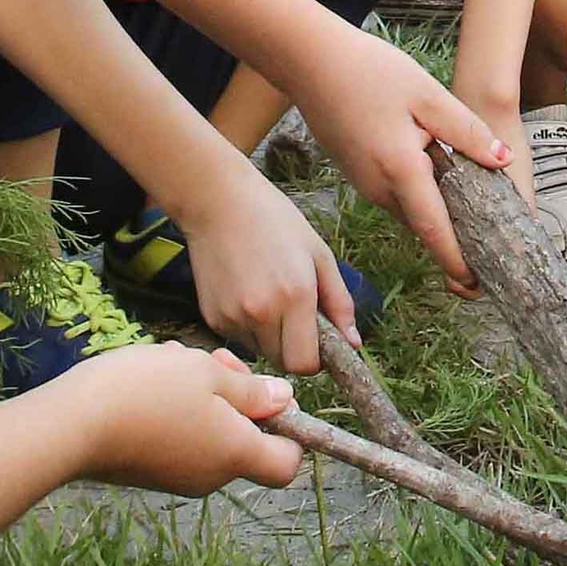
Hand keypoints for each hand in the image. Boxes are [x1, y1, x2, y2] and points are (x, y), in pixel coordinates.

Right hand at [60, 343, 300, 495]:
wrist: (71, 426)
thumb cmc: (146, 392)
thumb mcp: (206, 373)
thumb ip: (250, 389)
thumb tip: (283, 401)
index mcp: (236, 454)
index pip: (287, 463)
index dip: (290, 432)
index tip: (267, 395)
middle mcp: (211, 475)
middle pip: (244, 439)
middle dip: (235, 395)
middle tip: (212, 359)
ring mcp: (177, 477)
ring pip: (209, 431)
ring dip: (201, 393)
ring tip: (173, 360)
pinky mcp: (148, 471)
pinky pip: (179, 437)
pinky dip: (175, 408)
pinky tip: (149, 378)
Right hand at [169, 181, 358, 368]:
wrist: (218, 202)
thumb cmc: (274, 220)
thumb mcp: (319, 254)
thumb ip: (340, 302)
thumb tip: (354, 343)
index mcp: (295, 296)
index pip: (306, 364)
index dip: (315, 359)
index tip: (317, 341)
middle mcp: (262, 313)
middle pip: (283, 362)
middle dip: (294, 348)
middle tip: (295, 317)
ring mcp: (233, 317)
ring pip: (261, 351)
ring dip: (270, 337)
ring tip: (268, 297)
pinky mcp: (212, 317)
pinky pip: (238, 338)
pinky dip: (248, 327)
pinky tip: (246, 293)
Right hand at [285, 24, 492, 297]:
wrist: (309, 61)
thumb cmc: (369, 71)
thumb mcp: (427, 95)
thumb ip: (467, 131)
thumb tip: (503, 161)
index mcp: (400, 171)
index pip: (434, 229)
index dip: (457, 260)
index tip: (478, 283)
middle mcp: (379, 188)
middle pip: (424, 226)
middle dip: (455, 245)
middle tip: (492, 257)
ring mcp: (365, 184)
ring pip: (411, 211)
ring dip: (439, 221)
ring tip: (479, 224)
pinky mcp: (359, 175)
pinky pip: (397, 197)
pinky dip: (422, 200)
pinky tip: (442, 184)